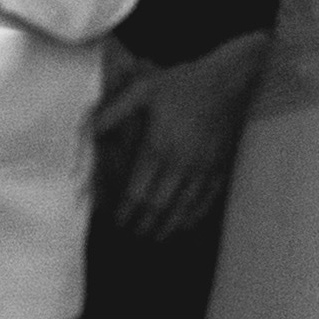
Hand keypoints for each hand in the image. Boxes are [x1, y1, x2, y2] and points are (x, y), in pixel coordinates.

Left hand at [95, 34, 266, 241]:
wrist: (229, 80)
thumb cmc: (182, 83)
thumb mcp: (143, 89)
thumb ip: (114, 111)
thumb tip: (88, 129)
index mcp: (158, 147)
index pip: (137, 191)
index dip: (125, 211)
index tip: (115, 221)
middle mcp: (181, 163)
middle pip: (159, 205)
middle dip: (143, 224)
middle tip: (131, 236)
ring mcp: (204, 168)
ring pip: (184, 208)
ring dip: (168, 226)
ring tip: (154, 238)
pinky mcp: (221, 166)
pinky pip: (208, 199)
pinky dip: (195, 215)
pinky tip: (185, 224)